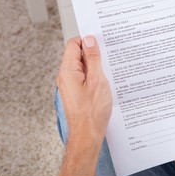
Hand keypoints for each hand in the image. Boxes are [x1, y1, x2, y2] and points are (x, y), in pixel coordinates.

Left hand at [57, 36, 111, 175]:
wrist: (88, 134)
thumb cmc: (92, 112)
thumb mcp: (97, 80)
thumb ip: (93, 58)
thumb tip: (89, 41)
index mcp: (68, 71)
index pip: (73, 44)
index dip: (87, 40)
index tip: (101, 42)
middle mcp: (66, 77)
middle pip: (78, 54)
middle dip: (93, 53)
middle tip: (108, 56)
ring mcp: (70, 85)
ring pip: (83, 66)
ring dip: (96, 65)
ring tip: (109, 70)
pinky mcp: (76, 92)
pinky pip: (84, 77)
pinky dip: (95, 75)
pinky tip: (105, 81)